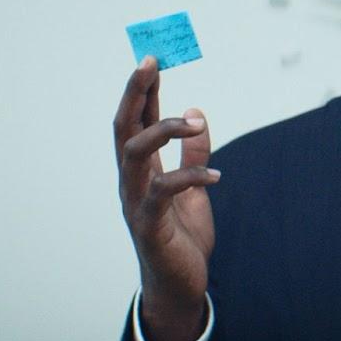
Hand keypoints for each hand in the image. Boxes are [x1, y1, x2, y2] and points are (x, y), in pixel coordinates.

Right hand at [113, 56, 218, 340]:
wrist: (179, 283)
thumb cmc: (181, 234)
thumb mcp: (195, 188)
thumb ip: (195, 153)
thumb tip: (197, 112)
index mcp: (142, 169)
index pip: (137, 120)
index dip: (144, 90)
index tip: (152, 57)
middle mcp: (131, 180)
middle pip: (123, 127)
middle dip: (135, 93)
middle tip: (150, 63)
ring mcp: (135, 201)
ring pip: (132, 153)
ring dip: (161, 130)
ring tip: (194, 121)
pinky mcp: (149, 224)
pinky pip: (163, 192)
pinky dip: (189, 177)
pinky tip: (217, 176)